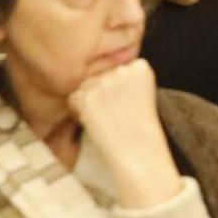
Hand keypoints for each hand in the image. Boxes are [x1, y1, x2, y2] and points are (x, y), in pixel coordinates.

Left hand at [68, 59, 181, 208]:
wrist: (138, 150)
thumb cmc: (141, 128)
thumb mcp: (143, 93)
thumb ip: (126, 79)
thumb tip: (102, 76)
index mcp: (141, 67)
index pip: (119, 69)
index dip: (119, 88)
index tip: (129, 102)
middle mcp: (122, 70)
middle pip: (101, 76)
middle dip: (102, 93)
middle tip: (116, 113)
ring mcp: (103, 82)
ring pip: (86, 86)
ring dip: (90, 101)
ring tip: (107, 118)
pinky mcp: (87, 96)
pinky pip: (74, 98)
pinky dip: (79, 111)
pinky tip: (97, 121)